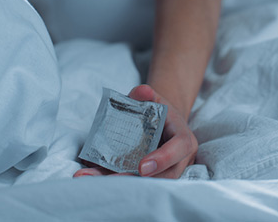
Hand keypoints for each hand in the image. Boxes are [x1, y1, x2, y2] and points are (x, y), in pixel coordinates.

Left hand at [74, 84, 197, 178]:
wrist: (163, 123)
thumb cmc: (159, 111)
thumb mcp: (154, 99)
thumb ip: (146, 94)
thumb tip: (141, 91)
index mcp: (183, 138)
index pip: (178, 149)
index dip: (163, 159)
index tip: (142, 167)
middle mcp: (179, 160)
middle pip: (163, 176)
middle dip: (136, 180)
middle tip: (111, 180)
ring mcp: (167, 172)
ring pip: (148, 184)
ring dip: (122, 184)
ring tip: (96, 180)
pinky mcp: (151, 179)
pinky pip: (136, 184)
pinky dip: (116, 183)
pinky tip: (94, 178)